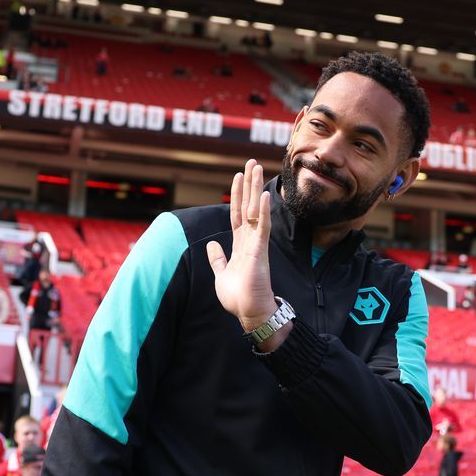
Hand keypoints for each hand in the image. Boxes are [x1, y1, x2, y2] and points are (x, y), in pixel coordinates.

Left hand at [205, 160, 279, 338]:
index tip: (238, 176)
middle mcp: (250, 240)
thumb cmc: (238, 297)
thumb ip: (217, 259)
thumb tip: (211, 245)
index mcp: (240, 244)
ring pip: (255, 210)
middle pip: (248, 206)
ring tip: (256, 167)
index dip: (236, 195)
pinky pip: (262, 227)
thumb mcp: (221, 274)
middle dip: (249, 184)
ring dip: (255, 189)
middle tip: (251, 162)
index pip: (237, 213)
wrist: (249, 312)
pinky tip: (264, 195)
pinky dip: (263, 211)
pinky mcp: (260, 251)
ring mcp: (256, 244)